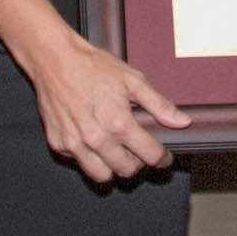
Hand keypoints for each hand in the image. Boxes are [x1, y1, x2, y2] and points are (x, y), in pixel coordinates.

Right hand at [17, 30, 190, 182]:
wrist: (54, 60)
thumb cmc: (93, 67)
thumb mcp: (132, 80)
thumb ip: (159, 105)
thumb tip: (182, 122)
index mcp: (119, 123)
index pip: (150, 155)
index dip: (162, 158)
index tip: (163, 157)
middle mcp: (97, 139)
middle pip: (127, 170)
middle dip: (138, 163)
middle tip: (137, 151)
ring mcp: (75, 144)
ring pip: (102, 175)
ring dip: (113, 167)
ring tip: (116, 151)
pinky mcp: (58, 144)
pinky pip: (79, 163)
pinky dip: (89, 157)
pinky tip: (93, 140)